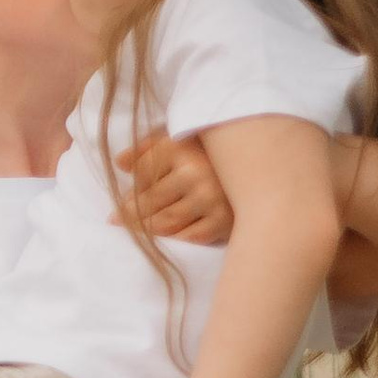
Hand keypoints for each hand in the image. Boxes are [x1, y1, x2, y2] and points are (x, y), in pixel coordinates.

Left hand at [120, 131, 233, 248]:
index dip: (129, 190)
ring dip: (148, 229)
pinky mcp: (223, 220)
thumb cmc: (211, 152)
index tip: (120, 206)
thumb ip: (147, 149)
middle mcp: (194, 172)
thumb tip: (119, 164)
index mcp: (179, 147)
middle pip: (149, 201)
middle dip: (130, 214)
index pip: (141, 174)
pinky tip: (169, 236)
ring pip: (165, 222)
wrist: (261, 167)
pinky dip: (176, 238)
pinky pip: (189, 236)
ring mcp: (210, 198)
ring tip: (137, 231)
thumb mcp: (178, 139)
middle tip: (117, 221)